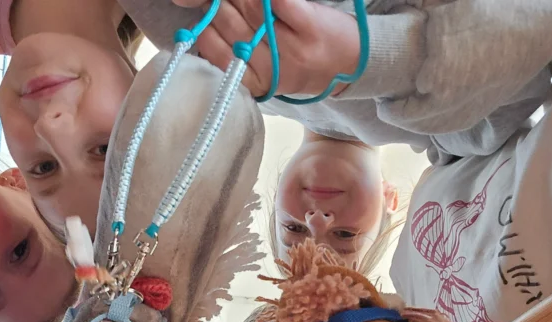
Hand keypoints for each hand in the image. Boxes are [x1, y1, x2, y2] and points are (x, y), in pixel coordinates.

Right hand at [182, 0, 362, 97]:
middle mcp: (272, 69)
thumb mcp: (265, 73)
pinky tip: (270, 2)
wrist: (352, 61)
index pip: (213, 51)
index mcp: (255, 83)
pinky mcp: (310, 24)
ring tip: (237, 0)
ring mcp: (292, 47)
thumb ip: (233, 57)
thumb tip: (201, 32)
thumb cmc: (302, 64)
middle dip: (220, 4)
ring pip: (250, 7)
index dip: (204, 26)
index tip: (199, 13)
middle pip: (229, 24)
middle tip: (222, 3)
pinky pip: (278, 1)